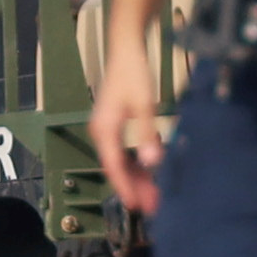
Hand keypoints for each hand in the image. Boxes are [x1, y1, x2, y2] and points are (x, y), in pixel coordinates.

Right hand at [87, 49, 170, 218]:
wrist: (126, 50)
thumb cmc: (134, 74)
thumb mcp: (144, 104)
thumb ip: (147, 134)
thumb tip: (152, 162)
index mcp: (104, 130)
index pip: (113, 166)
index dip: (125, 187)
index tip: (137, 205)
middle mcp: (101, 133)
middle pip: (117, 167)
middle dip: (134, 187)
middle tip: (153, 206)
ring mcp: (107, 130)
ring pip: (121, 161)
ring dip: (137, 177)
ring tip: (155, 194)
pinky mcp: (114, 126)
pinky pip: (124, 151)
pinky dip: (137, 163)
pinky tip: (153, 170)